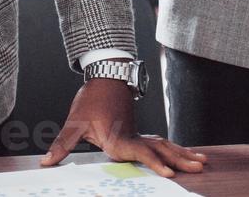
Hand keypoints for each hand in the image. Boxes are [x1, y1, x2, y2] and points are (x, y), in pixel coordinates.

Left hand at [41, 78, 206, 177]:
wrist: (105, 74)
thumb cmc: (90, 99)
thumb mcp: (73, 122)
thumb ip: (62, 145)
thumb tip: (46, 163)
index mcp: (119, 138)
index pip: (140, 153)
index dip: (155, 163)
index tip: (170, 173)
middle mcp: (133, 136)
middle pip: (161, 149)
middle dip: (180, 160)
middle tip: (200, 167)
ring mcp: (139, 133)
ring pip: (165, 145)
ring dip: (183, 154)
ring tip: (202, 162)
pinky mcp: (139, 131)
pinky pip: (161, 141)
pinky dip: (175, 148)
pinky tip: (186, 153)